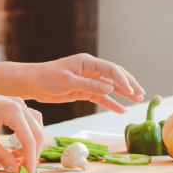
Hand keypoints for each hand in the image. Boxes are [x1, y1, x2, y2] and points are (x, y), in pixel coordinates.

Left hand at [0, 54, 144, 112]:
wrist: (30, 84)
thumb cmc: (46, 78)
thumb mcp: (67, 82)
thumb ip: (89, 86)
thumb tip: (110, 89)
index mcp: (86, 62)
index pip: (110, 69)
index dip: (123, 79)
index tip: (131, 90)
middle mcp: (89, 69)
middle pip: (114, 76)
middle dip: (128, 84)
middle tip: (141, 94)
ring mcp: (87, 81)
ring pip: (110, 87)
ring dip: (123, 94)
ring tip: (137, 100)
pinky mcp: (82, 91)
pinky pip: (100, 98)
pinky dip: (111, 104)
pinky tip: (122, 110)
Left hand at [0, 80, 44, 172]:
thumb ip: (1, 155)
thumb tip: (15, 170)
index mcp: (13, 112)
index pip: (30, 141)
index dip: (31, 160)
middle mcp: (19, 105)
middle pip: (38, 134)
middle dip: (33, 153)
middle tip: (24, 169)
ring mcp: (18, 103)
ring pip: (36, 127)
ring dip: (31, 144)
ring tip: (18, 157)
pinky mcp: (14, 105)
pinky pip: (29, 121)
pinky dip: (27, 134)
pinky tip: (16, 145)